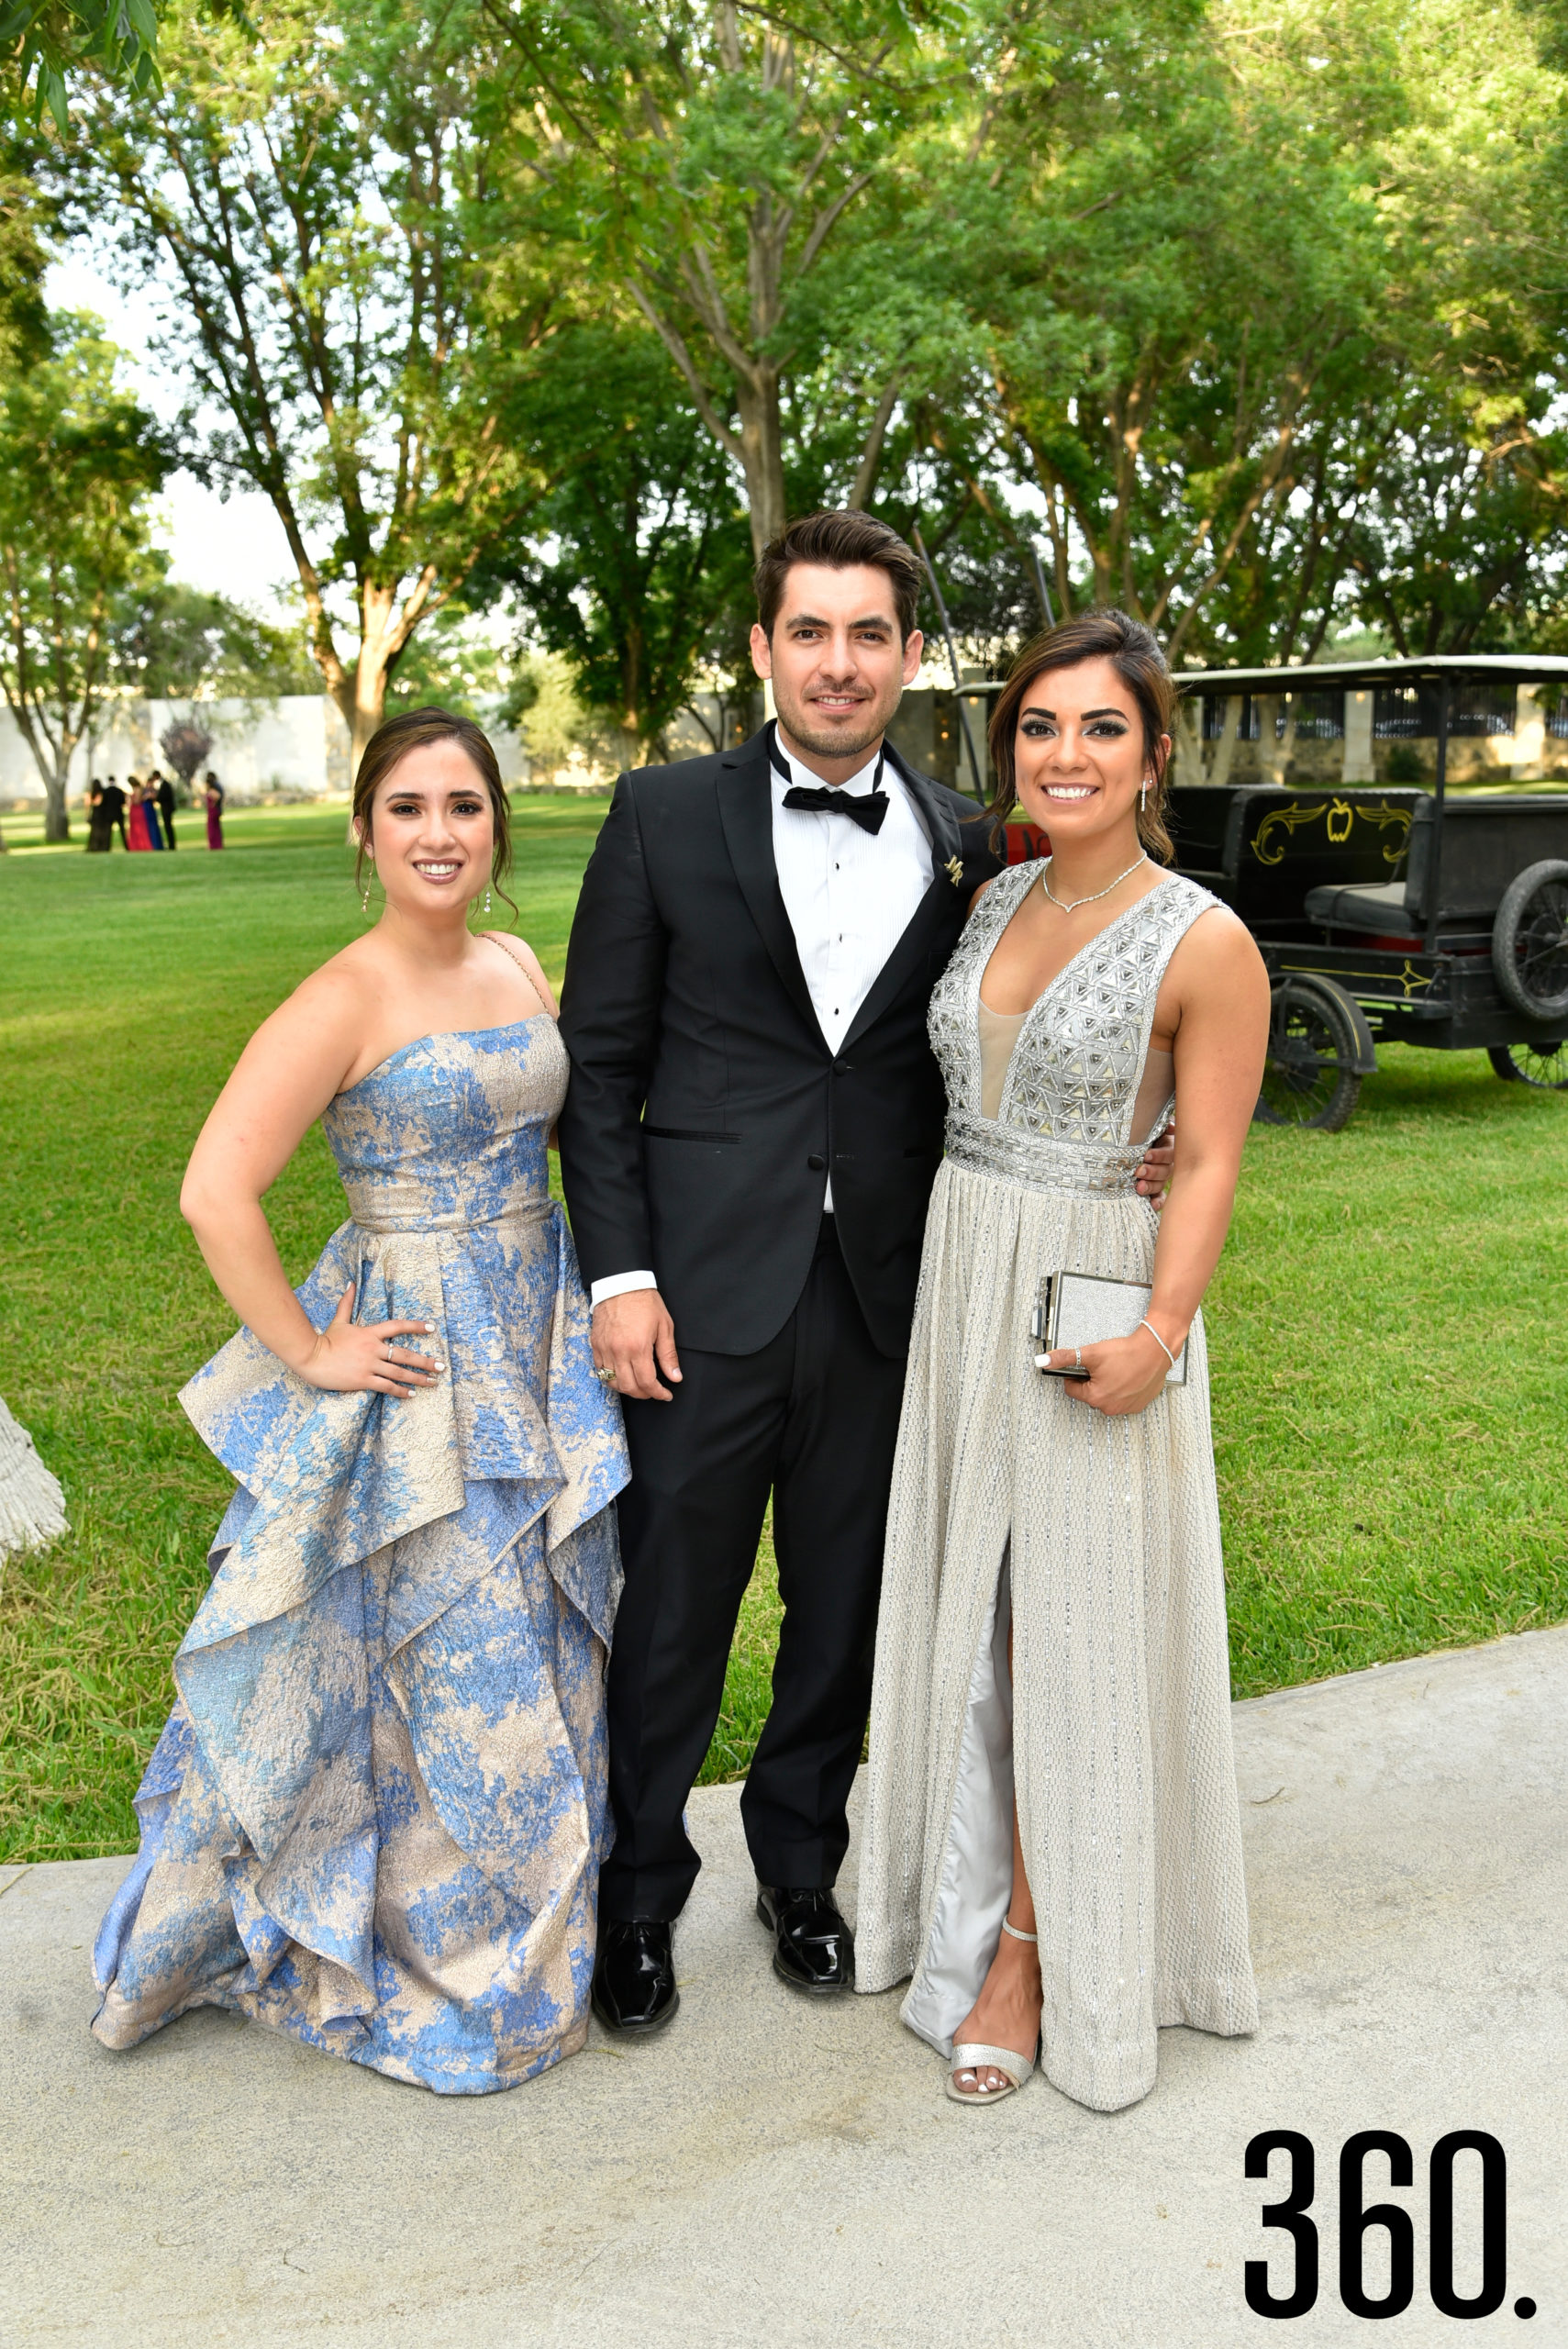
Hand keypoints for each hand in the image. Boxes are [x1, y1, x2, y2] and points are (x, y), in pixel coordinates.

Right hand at [295, 1287, 445, 1397]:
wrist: (310, 1357)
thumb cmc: (324, 1340)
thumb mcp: (338, 1320)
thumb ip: (347, 1302)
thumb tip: (350, 1283)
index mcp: (369, 1333)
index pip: (398, 1327)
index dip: (416, 1326)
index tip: (432, 1328)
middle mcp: (373, 1348)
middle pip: (405, 1354)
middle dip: (425, 1361)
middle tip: (442, 1366)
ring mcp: (369, 1365)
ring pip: (399, 1372)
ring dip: (418, 1378)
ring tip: (432, 1382)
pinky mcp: (363, 1380)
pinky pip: (386, 1386)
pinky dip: (400, 1391)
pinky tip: (411, 1394)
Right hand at [592, 1289, 681, 1400]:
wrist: (621, 1284)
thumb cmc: (645, 1302)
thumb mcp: (664, 1327)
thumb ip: (668, 1355)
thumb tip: (675, 1377)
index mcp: (638, 1347)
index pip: (647, 1382)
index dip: (658, 1393)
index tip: (666, 1394)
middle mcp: (618, 1351)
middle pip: (629, 1387)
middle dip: (644, 1394)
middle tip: (654, 1391)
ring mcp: (604, 1349)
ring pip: (612, 1382)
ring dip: (627, 1388)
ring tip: (639, 1385)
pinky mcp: (595, 1345)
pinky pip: (600, 1371)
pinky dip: (612, 1378)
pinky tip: (623, 1375)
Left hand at [1043, 1324, 1175, 1416]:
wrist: (1156, 1350)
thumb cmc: (1127, 1352)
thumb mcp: (1091, 1353)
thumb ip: (1064, 1358)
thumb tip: (1044, 1361)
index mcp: (1096, 1398)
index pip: (1071, 1389)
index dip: (1074, 1375)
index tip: (1083, 1367)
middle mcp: (1110, 1407)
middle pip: (1089, 1394)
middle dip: (1092, 1380)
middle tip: (1102, 1366)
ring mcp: (1126, 1408)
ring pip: (1106, 1396)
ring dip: (1107, 1385)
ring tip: (1116, 1369)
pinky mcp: (1139, 1404)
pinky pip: (1123, 1398)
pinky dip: (1122, 1388)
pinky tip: (1127, 1375)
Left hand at [1135, 1122, 1174, 1203]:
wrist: (1138, 1141)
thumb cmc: (1146, 1132)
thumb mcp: (1155, 1128)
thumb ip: (1164, 1126)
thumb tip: (1171, 1127)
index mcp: (1169, 1149)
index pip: (1167, 1154)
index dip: (1158, 1156)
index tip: (1146, 1156)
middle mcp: (1167, 1165)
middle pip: (1163, 1171)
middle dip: (1151, 1172)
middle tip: (1138, 1171)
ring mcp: (1162, 1178)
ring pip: (1159, 1184)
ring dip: (1150, 1186)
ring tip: (1139, 1187)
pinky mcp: (1155, 1188)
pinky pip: (1159, 1196)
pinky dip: (1157, 1201)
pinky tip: (1153, 1206)